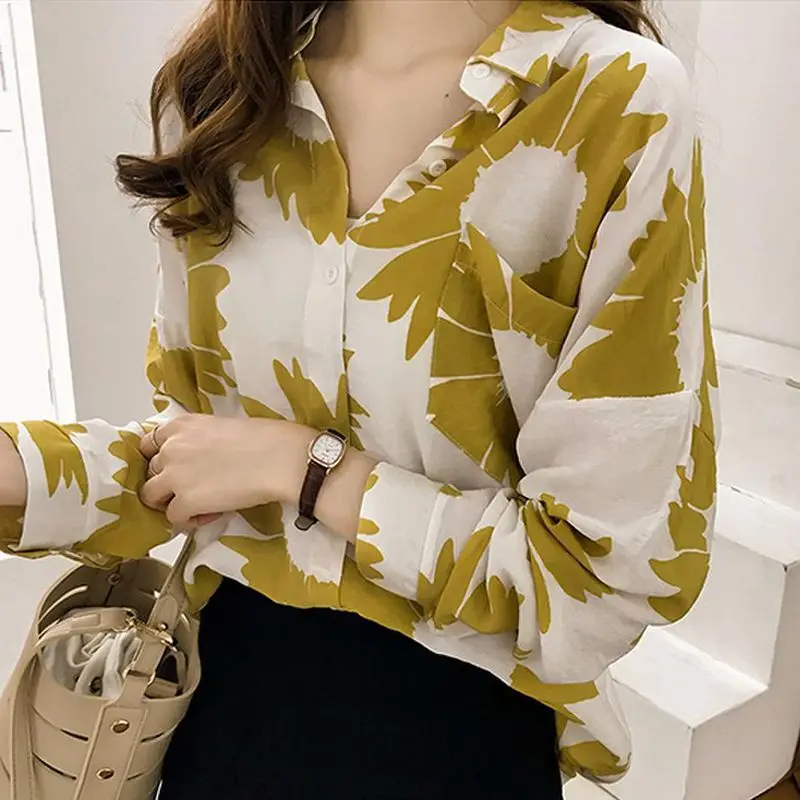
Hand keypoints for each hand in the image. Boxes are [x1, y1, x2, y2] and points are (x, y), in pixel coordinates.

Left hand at [139, 415, 314, 527]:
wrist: (280, 459)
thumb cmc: (265, 438)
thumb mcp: (222, 427)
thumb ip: (200, 440)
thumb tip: (202, 458)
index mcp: (180, 425)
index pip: (149, 444)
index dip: (161, 459)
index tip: (176, 469)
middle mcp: (170, 447)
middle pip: (150, 471)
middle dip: (168, 482)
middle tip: (193, 489)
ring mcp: (174, 475)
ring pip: (152, 496)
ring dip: (171, 502)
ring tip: (198, 505)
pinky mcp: (185, 501)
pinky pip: (173, 518)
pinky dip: (189, 520)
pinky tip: (212, 514)